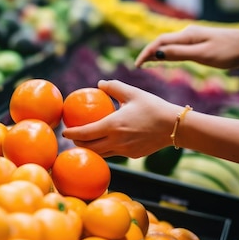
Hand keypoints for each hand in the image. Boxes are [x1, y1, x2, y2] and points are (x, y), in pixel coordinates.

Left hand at [61, 80, 182, 157]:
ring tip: (86, 141)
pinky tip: (106, 142)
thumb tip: (99, 84)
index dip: (71, 133)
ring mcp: (124, 151)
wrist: (174, 126)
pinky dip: (106, 149)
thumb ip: (114, 87)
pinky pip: (114, 153)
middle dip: (77, 143)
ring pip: (101, 153)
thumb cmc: (153, 106)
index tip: (63, 131)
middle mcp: (116, 141)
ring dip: (90, 149)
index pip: (84, 133)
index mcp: (113, 125)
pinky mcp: (132, 155)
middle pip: (89, 147)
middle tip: (72, 136)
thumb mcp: (132, 92)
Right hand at [134, 25, 238, 69]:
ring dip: (156, 52)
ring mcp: (193, 37)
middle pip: (162, 42)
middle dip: (148, 52)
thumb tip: (156, 54)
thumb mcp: (202, 55)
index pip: (159, 42)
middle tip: (138, 65)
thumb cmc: (227, 51)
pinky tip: (165, 58)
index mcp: (187, 35)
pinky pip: (177, 47)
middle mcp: (187, 33)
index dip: (146, 52)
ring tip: (146, 63)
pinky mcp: (199, 43)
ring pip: (169, 44)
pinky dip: (167, 53)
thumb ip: (178, 54)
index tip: (137, 65)